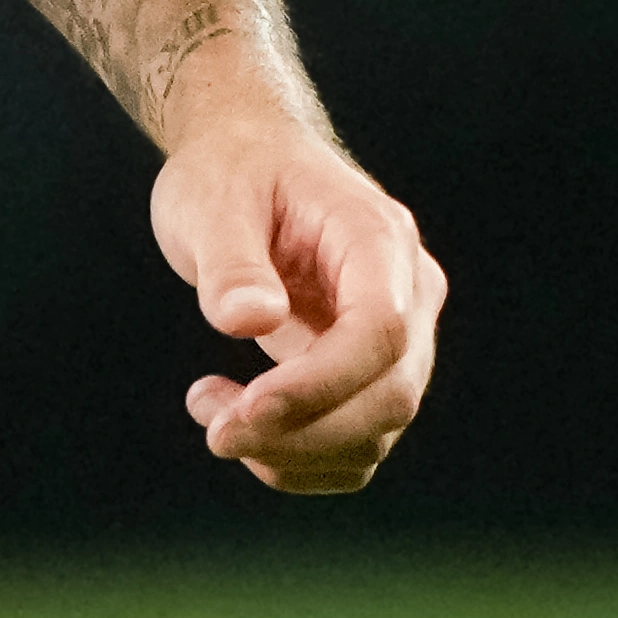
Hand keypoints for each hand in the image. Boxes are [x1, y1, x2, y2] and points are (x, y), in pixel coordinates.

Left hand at [152, 116, 438, 494]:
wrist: (249, 160)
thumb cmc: (233, 172)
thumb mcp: (211, 201)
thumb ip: (231, 261)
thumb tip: (249, 319)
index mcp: (378, 240)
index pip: (381, 332)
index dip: (318, 385)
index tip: (243, 409)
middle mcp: (408, 294)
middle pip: (390, 396)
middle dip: (301, 433)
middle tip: (213, 429)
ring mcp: (398, 339)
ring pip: (374, 434)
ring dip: (290, 451)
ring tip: (208, 407)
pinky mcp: (369, 373)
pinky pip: (354, 443)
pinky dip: (297, 457)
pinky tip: (237, 419)